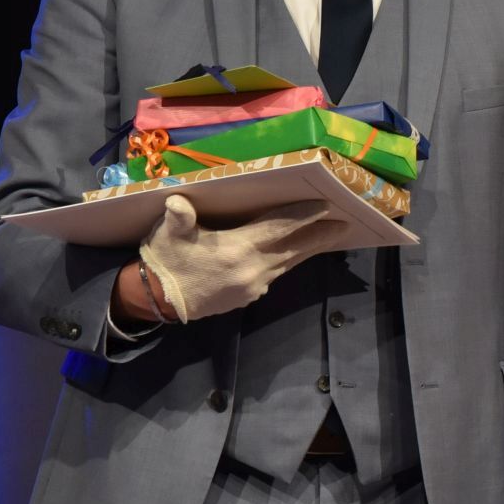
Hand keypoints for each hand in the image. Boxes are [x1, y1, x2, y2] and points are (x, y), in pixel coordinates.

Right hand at [137, 196, 350, 321]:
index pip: (279, 228)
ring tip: (327, 237)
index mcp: (237, 249)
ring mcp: (252, 286)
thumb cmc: (166, 260)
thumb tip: (179, 203)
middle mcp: (252, 269)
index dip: (303, 217)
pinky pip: (275, 274)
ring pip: (288, 263)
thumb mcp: (169, 234)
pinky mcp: (248, 297)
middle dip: (319, 236)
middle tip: (344, 225)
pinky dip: (288, 262)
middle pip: (294, 249)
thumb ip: (180, 217)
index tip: (326, 208)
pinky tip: (293, 255)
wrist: (159, 300)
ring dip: (308, 250)